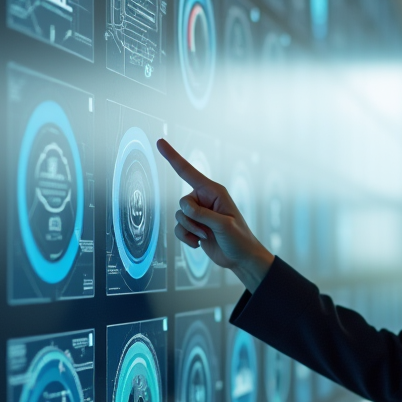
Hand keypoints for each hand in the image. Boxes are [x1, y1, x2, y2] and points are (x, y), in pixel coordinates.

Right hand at [157, 138, 274, 290]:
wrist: (240, 258)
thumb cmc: (239, 239)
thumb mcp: (223, 225)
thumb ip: (202, 214)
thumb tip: (184, 208)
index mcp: (214, 191)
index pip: (188, 171)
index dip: (173, 157)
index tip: (160, 142)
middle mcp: (204, 199)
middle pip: (182, 202)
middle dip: (192, 219)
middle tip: (208, 230)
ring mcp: (198, 213)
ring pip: (179, 217)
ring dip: (191, 230)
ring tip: (206, 236)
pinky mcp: (194, 226)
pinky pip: (178, 228)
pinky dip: (186, 238)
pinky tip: (199, 243)